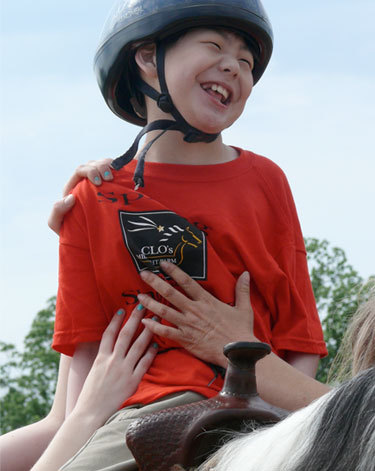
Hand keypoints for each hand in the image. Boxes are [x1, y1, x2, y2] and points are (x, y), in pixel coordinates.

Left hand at [48, 158, 112, 234]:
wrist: (89, 240)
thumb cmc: (73, 232)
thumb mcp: (59, 225)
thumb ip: (57, 212)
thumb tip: (70, 198)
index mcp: (73, 187)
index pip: (80, 170)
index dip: (90, 171)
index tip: (98, 182)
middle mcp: (86, 182)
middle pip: (93, 164)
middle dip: (102, 167)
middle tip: (109, 178)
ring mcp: (99, 183)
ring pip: (104, 164)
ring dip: (110, 166)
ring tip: (115, 176)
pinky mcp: (111, 186)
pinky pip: (115, 171)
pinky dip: (119, 169)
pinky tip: (123, 174)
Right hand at [72, 305, 156, 424]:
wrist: (90, 415)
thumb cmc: (89, 396)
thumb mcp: (92, 373)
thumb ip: (101, 360)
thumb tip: (106, 349)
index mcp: (100, 358)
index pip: (109, 334)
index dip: (115, 321)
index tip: (121, 310)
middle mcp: (112, 361)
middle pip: (125, 334)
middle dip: (134, 318)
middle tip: (142, 305)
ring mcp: (123, 370)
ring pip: (138, 345)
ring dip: (147, 331)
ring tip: (154, 320)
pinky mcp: (132, 381)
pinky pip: (144, 363)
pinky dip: (151, 352)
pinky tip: (156, 344)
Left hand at [139, 262, 255, 367]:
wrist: (238, 352)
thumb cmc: (240, 331)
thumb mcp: (244, 308)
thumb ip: (242, 289)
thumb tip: (246, 273)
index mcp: (206, 301)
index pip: (187, 282)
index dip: (174, 271)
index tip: (163, 264)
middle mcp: (194, 310)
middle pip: (171, 293)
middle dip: (155, 282)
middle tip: (143, 274)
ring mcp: (188, 325)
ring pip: (165, 311)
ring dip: (150, 303)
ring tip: (139, 296)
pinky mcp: (185, 339)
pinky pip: (166, 332)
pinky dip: (154, 327)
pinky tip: (144, 321)